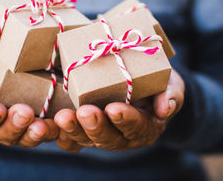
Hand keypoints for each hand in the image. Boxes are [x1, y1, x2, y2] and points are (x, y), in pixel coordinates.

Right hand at [0, 52, 58, 146]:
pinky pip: (48, 133)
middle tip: (24, 113)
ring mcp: (21, 130)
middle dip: (15, 125)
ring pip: (27, 138)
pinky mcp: (41, 126)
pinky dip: (54, 131)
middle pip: (4, 133)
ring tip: (42, 126)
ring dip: (35, 133)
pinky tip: (60, 125)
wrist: (11, 70)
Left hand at [54, 69, 183, 151]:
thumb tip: (166, 108)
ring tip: (62, 117)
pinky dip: (62, 135)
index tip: (115, 108)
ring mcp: (104, 134)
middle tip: (84, 112)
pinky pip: (73, 140)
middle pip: (109, 138)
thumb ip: (171, 94)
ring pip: (88, 139)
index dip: (126, 119)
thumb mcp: (171, 84)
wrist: (144, 86)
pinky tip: (51, 125)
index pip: (137, 126)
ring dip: (74, 129)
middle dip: (96, 126)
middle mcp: (124, 136)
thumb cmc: (158, 83)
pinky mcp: (87, 130)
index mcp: (146, 126)